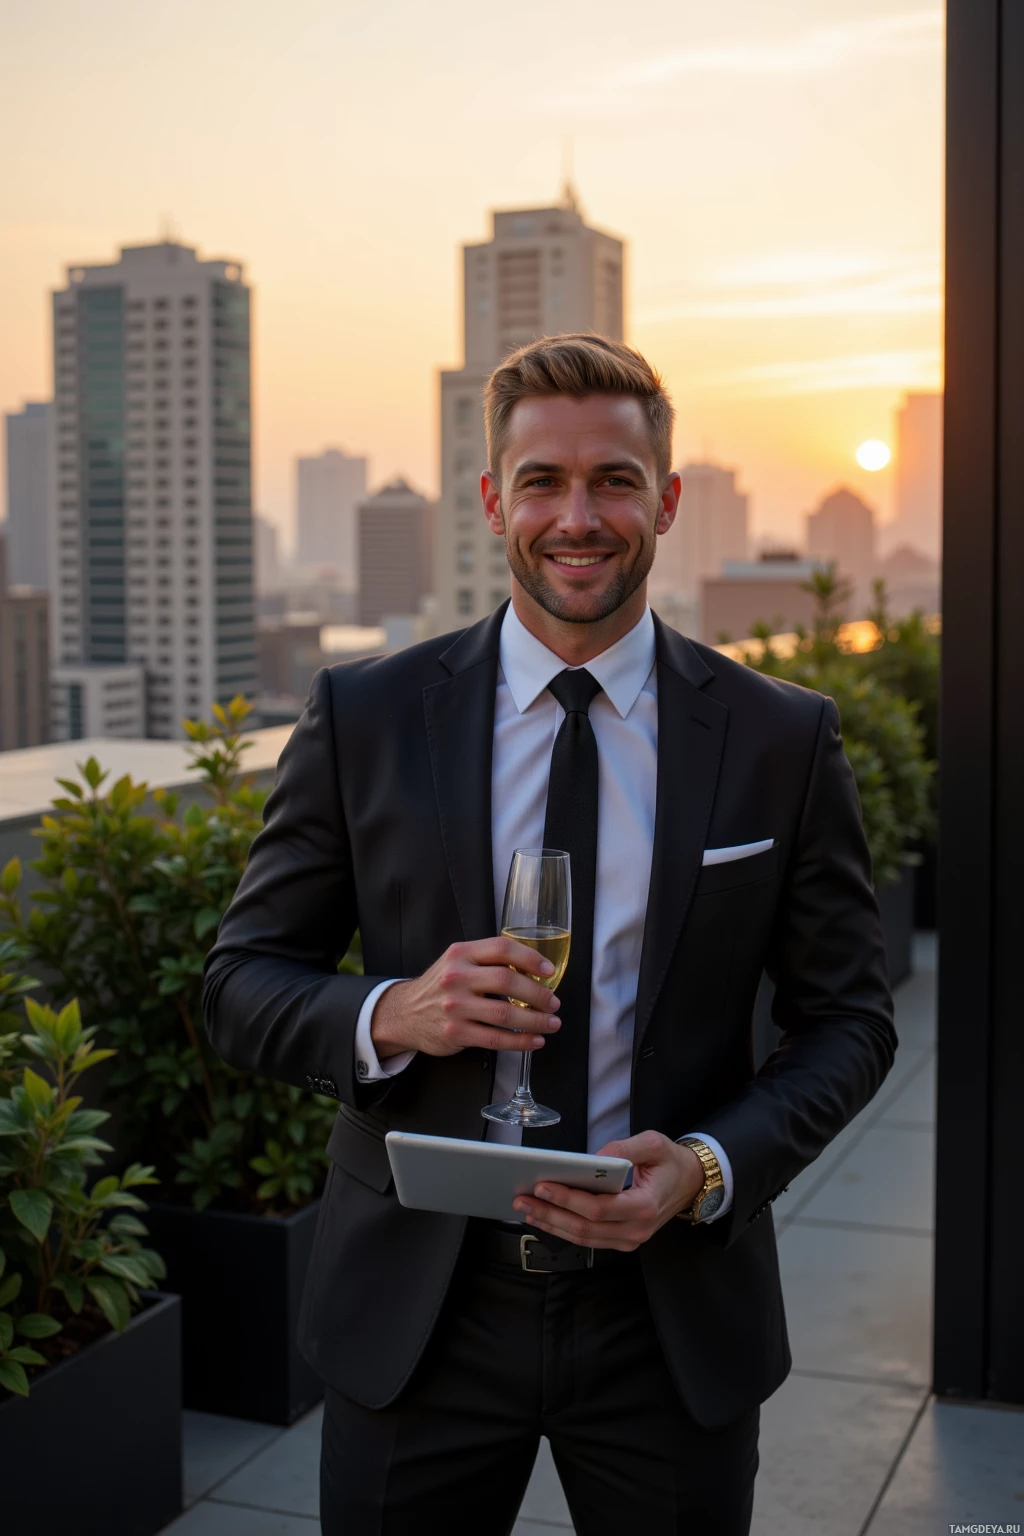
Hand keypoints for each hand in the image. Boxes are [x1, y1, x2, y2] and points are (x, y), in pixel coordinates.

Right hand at [371, 936, 561, 1059]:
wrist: (404, 1013)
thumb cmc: (441, 987)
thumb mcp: (457, 962)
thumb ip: (488, 961)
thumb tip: (534, 970)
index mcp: (461, 954)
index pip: (502, 949)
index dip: (530, 958)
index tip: (549, 971)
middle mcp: (456, 977)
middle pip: (507, 981)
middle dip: (538, 994)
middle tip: (554, 1003)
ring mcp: (455, 1007)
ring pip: (505, 1014)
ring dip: (535, 1021)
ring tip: (551, 1023)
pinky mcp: (455, 1032)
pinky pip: (495, 1039)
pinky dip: (520, 1041)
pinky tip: (534, 1040)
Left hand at [512, 1131, 704, 1250]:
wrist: (691, 1182)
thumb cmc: (671, 1162)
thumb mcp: (653, 1143)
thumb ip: (624, 1148)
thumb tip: (592, 1159)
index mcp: (644, 1206)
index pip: (598, 1208)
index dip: (568, 1199)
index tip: (542, 1185)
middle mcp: (636, 1229)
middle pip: (584, 1228)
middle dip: (550, 1214)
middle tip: (522, 1199)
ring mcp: (629, 1239)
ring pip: (583, 1238)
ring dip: (552, 1224)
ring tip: (526, 1209)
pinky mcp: (622, 1240)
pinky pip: (589, 1239)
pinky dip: (564, 1229)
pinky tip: (546, 1217)